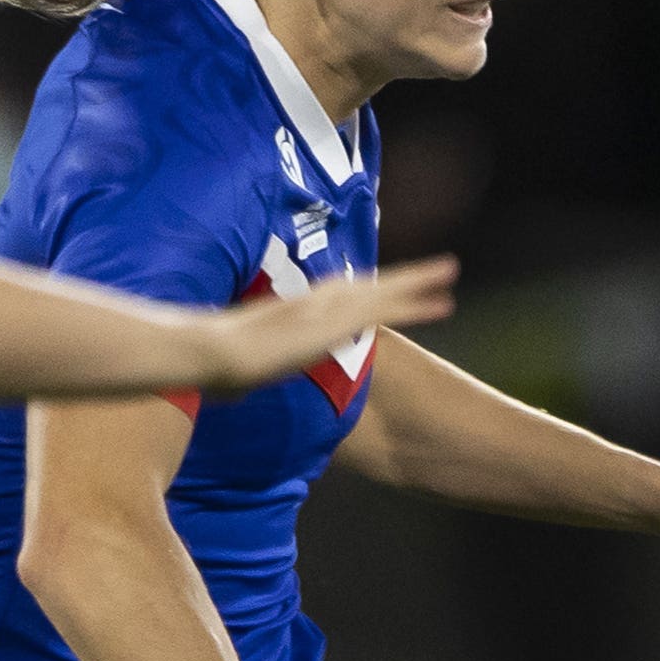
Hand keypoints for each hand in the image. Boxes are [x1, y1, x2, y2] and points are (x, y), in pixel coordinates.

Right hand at [204, 259, 458, 395]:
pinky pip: (388, 311)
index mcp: (295, 313)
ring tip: (450, 269)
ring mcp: (327, 310)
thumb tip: (226, 393)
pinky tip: (443, 302)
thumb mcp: (236, 376)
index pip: (337, 298)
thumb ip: (241, 380)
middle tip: (436, 267)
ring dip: (418, 281)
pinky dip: (417, 305)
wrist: (209, 354)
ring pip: (383, 291)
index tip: (384, 289)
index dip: (364, 293)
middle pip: (366, 286)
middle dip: (400, 279)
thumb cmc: (209, 368)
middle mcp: (315, 304)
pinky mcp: (338, 323)